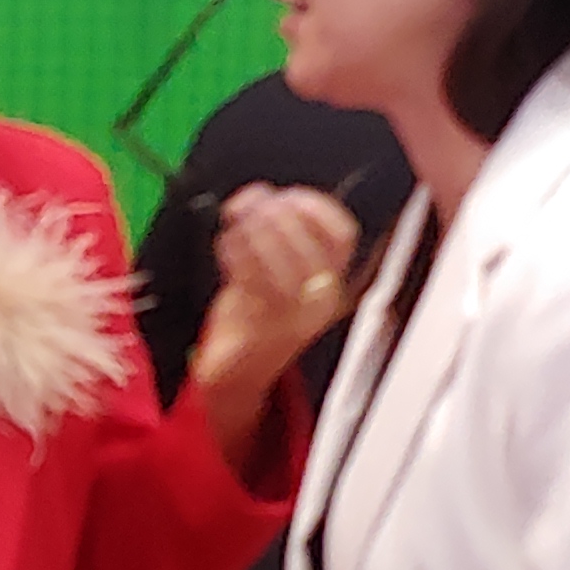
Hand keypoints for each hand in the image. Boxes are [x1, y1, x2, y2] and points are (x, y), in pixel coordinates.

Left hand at [182, 186, 369, 439]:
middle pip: (311, 247)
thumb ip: (276, 236)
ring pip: (283, 265)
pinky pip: (251, 283)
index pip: (343, 237)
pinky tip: (226, 244)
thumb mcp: (279, 274)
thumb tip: (259, 195)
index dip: (317, 208)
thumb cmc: (257, 316)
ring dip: (255, 233)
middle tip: (251, 204)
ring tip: (235, 221)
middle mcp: (319, 304)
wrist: (239, 375)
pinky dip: (236, 255)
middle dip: (278, 216)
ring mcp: (293, 321)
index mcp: (331, 285)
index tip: (287, 194)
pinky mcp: (261, 332)